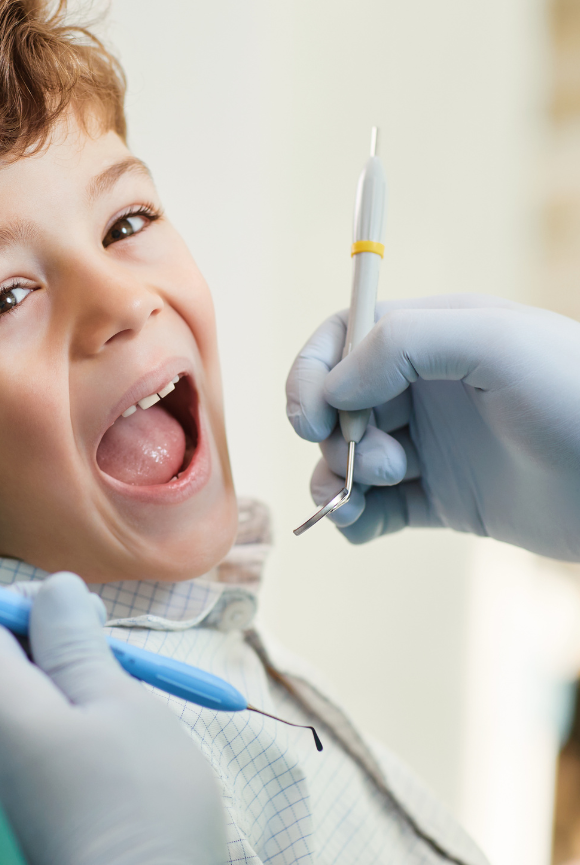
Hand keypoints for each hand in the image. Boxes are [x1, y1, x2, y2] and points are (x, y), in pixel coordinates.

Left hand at [0, 572, 225, 864]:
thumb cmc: (136, 805)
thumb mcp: (117, 701)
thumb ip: (74, 638)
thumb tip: (51, 587)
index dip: (17, 601)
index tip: (75, 612)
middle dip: (43, 640)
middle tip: (105, 652)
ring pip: (9, 704)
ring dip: (57, 684)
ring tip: (113, 698)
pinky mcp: (10, 815)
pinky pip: (19, 747)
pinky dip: (55, 727)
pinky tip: (101, 747)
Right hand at [285, 293, 579, 558]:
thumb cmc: (577, 397)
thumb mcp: (494, 342)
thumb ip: (402, 344)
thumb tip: (335, 388)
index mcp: (432, 338)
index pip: (341, 338)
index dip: (312, 374)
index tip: (313, 419)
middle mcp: (422, 388)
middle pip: (336, 404)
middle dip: (334, 436)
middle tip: (377, 462)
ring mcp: (430, 446)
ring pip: (346, 459)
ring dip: (337, 479)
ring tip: (369, 499)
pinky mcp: (441, 501)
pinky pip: (372, 509)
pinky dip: (352, 518)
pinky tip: (360, 526)